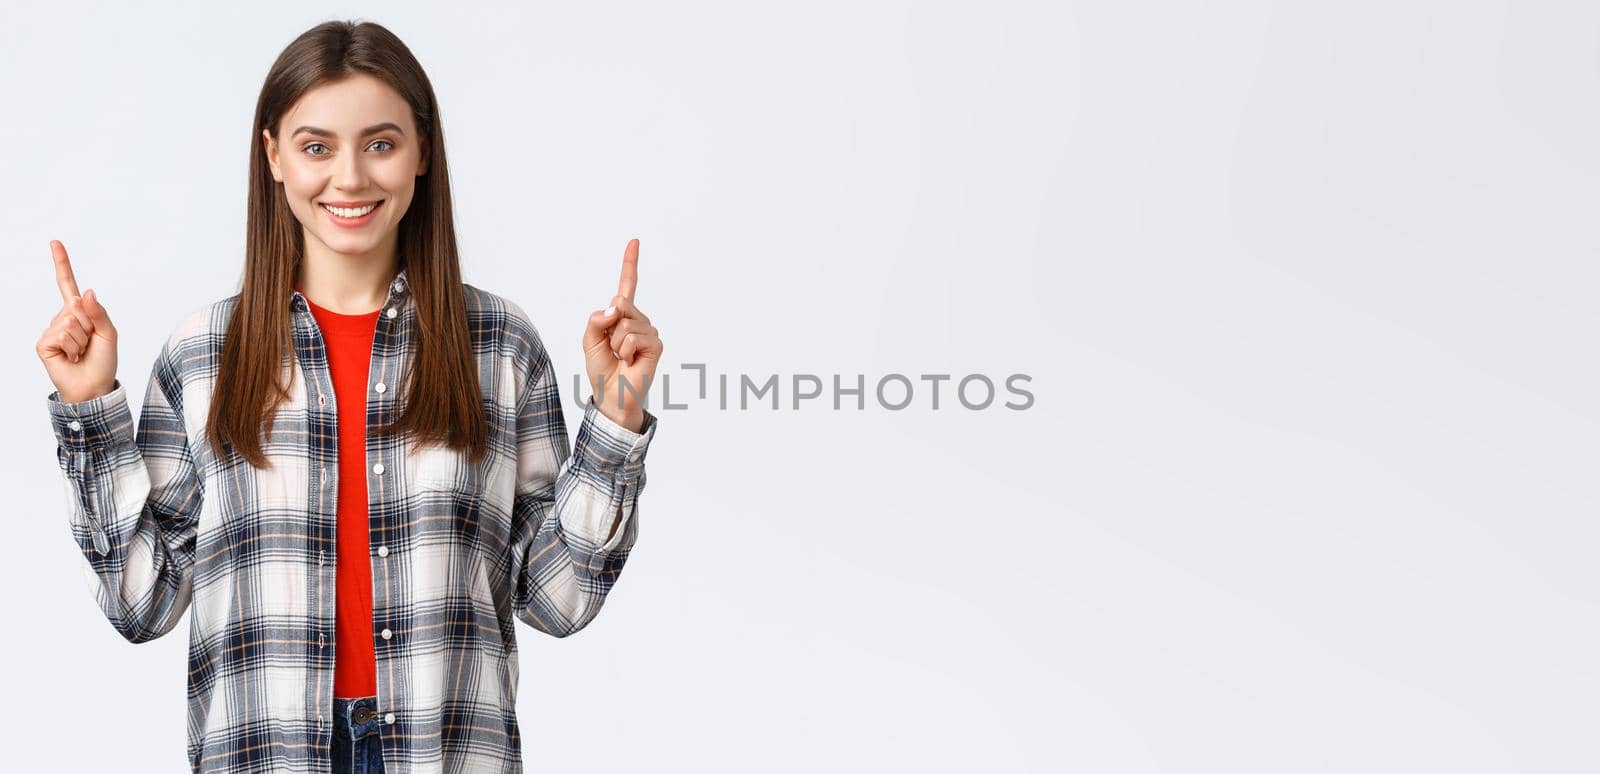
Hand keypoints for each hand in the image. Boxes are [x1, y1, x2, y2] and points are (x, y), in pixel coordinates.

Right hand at [36, 240, 118, 402]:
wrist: (94, 387)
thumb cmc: (103, 361)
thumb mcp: (109, 334)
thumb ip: (100, 313)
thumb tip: (87, 292)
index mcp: (79, 313)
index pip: (67, 284)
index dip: (62, 263)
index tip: (55, 242)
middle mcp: (63, 318)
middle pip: (77, 307)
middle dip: (90, 326)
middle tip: (90, 344)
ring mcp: (52, 330)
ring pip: (70, 321)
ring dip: (82, 339)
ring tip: (81, 352)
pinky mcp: (44, 343)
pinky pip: (61, 333)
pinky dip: (72, 347)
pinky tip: (70, 356)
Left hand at [581, 238, 662, 431]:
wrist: (611, 394)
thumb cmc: (601, 368)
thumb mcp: (589, 340)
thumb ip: (596, 320)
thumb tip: (615, 307)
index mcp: (621, 315)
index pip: (627, 286)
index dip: (630, 263)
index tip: (634, 241)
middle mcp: (637, 319)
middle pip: (620, 304)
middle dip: (608, 326)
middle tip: (612, 347)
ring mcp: (648, 331)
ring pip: (625, 323)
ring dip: (616, 343)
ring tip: (621, 357)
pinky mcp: (655, 344)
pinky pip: (633, 337)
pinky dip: (625, 350)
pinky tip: (630, 361)